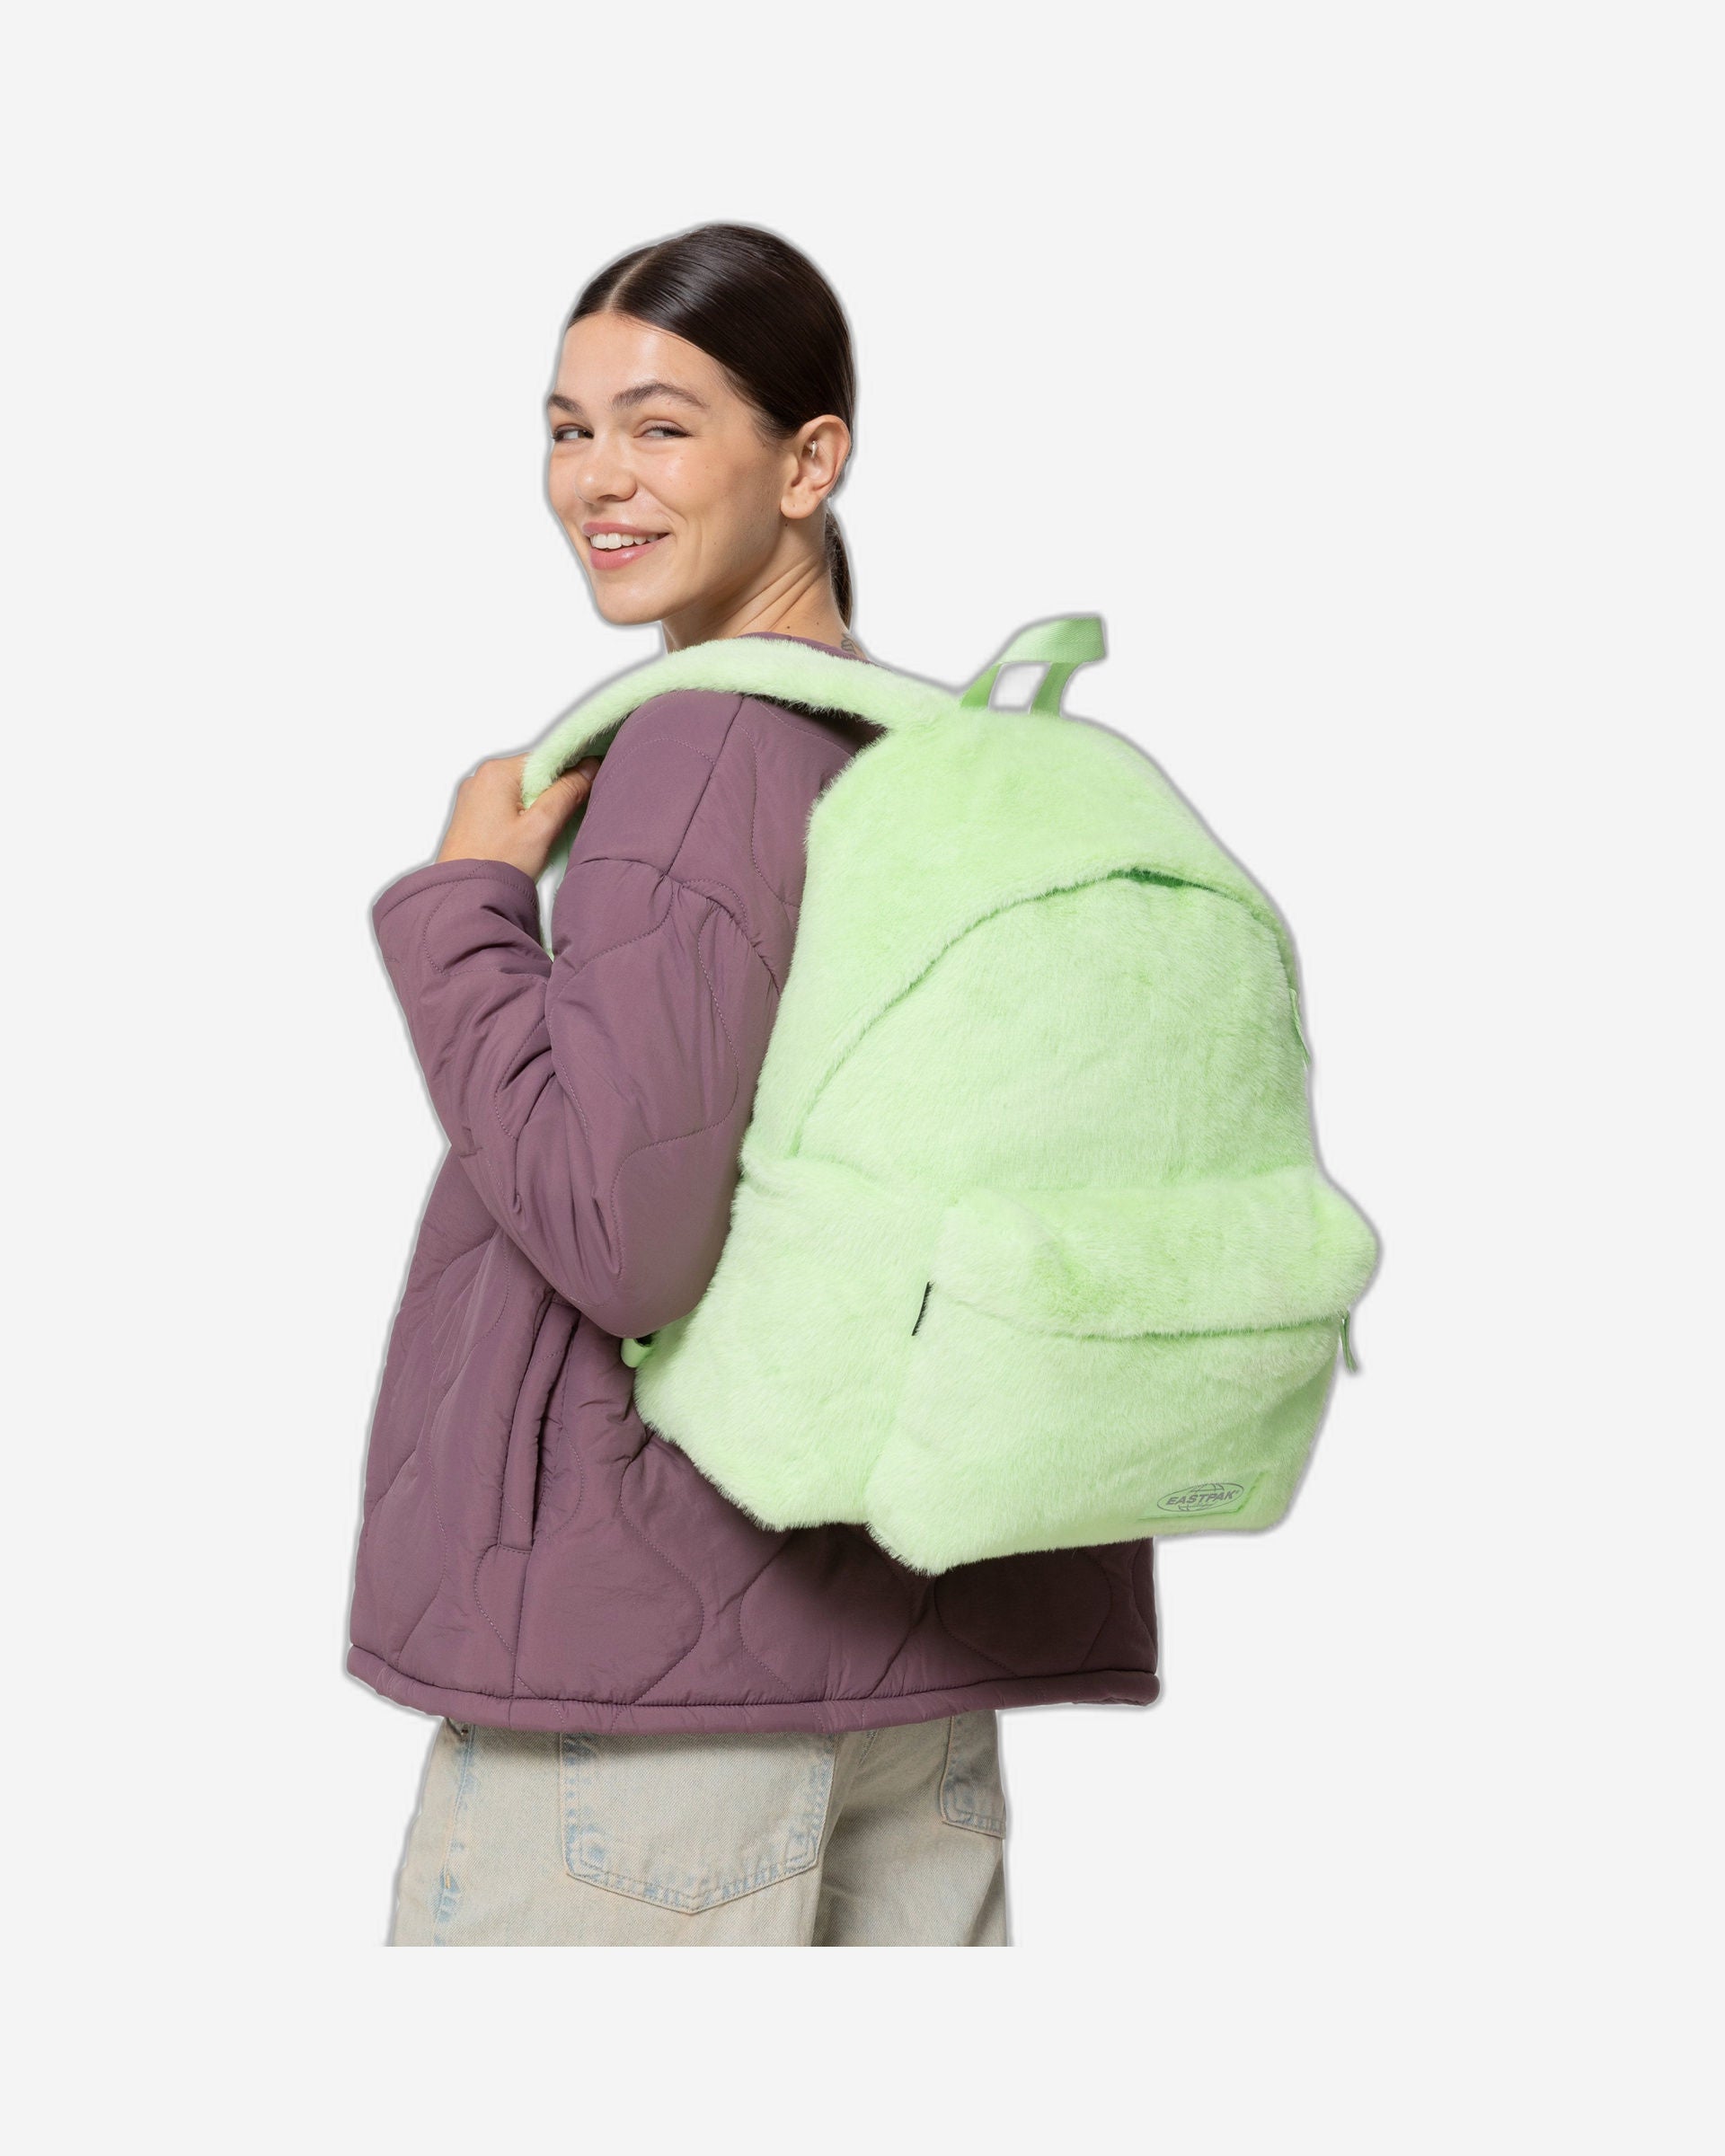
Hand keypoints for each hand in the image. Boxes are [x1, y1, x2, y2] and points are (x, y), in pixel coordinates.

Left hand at [434, 752, 602, 878]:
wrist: (463, 897)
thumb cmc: (497, 865)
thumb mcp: (541, 827)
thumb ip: (567, 792)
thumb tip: (589, 767)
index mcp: (497, 772)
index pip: (546, 759)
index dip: (571, 773)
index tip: (587, 791)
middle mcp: (481, 778)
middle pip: (534, 775)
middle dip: (554, 795)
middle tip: (563, 822)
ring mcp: (474, 797)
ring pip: (521, 792)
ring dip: (539, 809)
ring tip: (542, 836)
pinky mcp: (473, 816)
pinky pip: (507, 806)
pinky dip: (523, 818)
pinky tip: (527, 840)